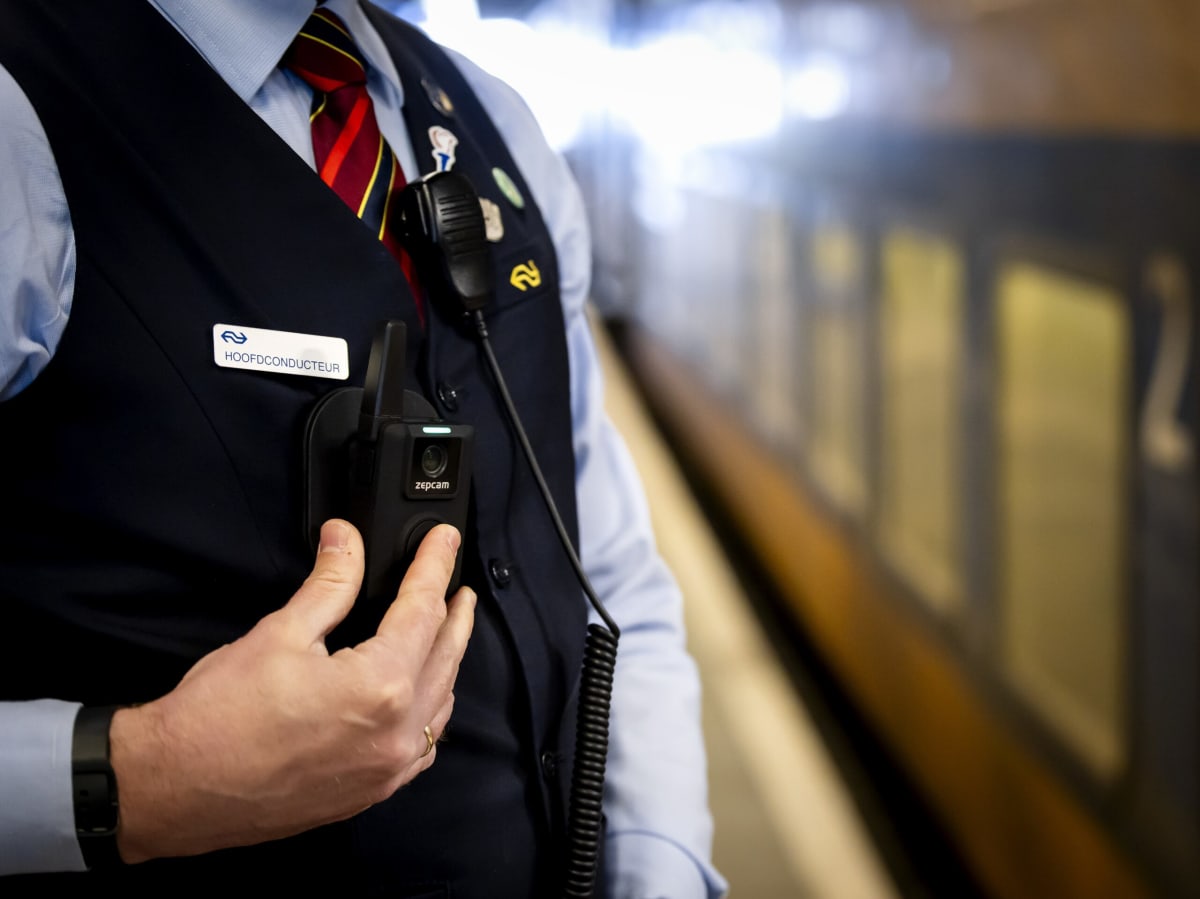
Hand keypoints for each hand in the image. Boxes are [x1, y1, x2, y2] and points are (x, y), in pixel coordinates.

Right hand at [109, 519, 475, 862]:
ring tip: (446, 629)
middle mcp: (394, 733)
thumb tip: (345, 540)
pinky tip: (425, 695)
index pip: (422, 610)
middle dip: (454, 613)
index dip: (434, 567)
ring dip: (448, 661)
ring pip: (441, 703)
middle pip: (445, 656)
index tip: (444, 541)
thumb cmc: (217, 719)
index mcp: (378, 687)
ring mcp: (386, 769)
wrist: (174, 789)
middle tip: (458, 581)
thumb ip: (329, 584)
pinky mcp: (370, 791)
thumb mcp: (280, 633)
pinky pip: (423, 746)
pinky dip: (431, 712)